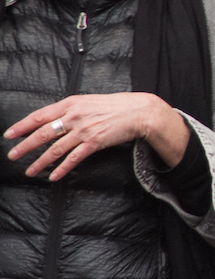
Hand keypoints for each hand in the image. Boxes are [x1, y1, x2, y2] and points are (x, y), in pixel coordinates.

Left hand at [4, 93, 189, 180]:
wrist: (138, 111)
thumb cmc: (115, 106)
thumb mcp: (89, 102)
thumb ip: (71, 110)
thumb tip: (55, 119)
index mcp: (70, 104)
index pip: (39, 115)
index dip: (22, 126)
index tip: (9, 134)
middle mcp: (74, 116)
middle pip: (43, 133)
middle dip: (25, 146)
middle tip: (13, 155)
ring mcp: (84, 130)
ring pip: (56, 149)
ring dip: (41, 162)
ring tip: (30, 171)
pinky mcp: (94, 142)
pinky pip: (74, 158)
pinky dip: (62, 168)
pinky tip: (54, 176)